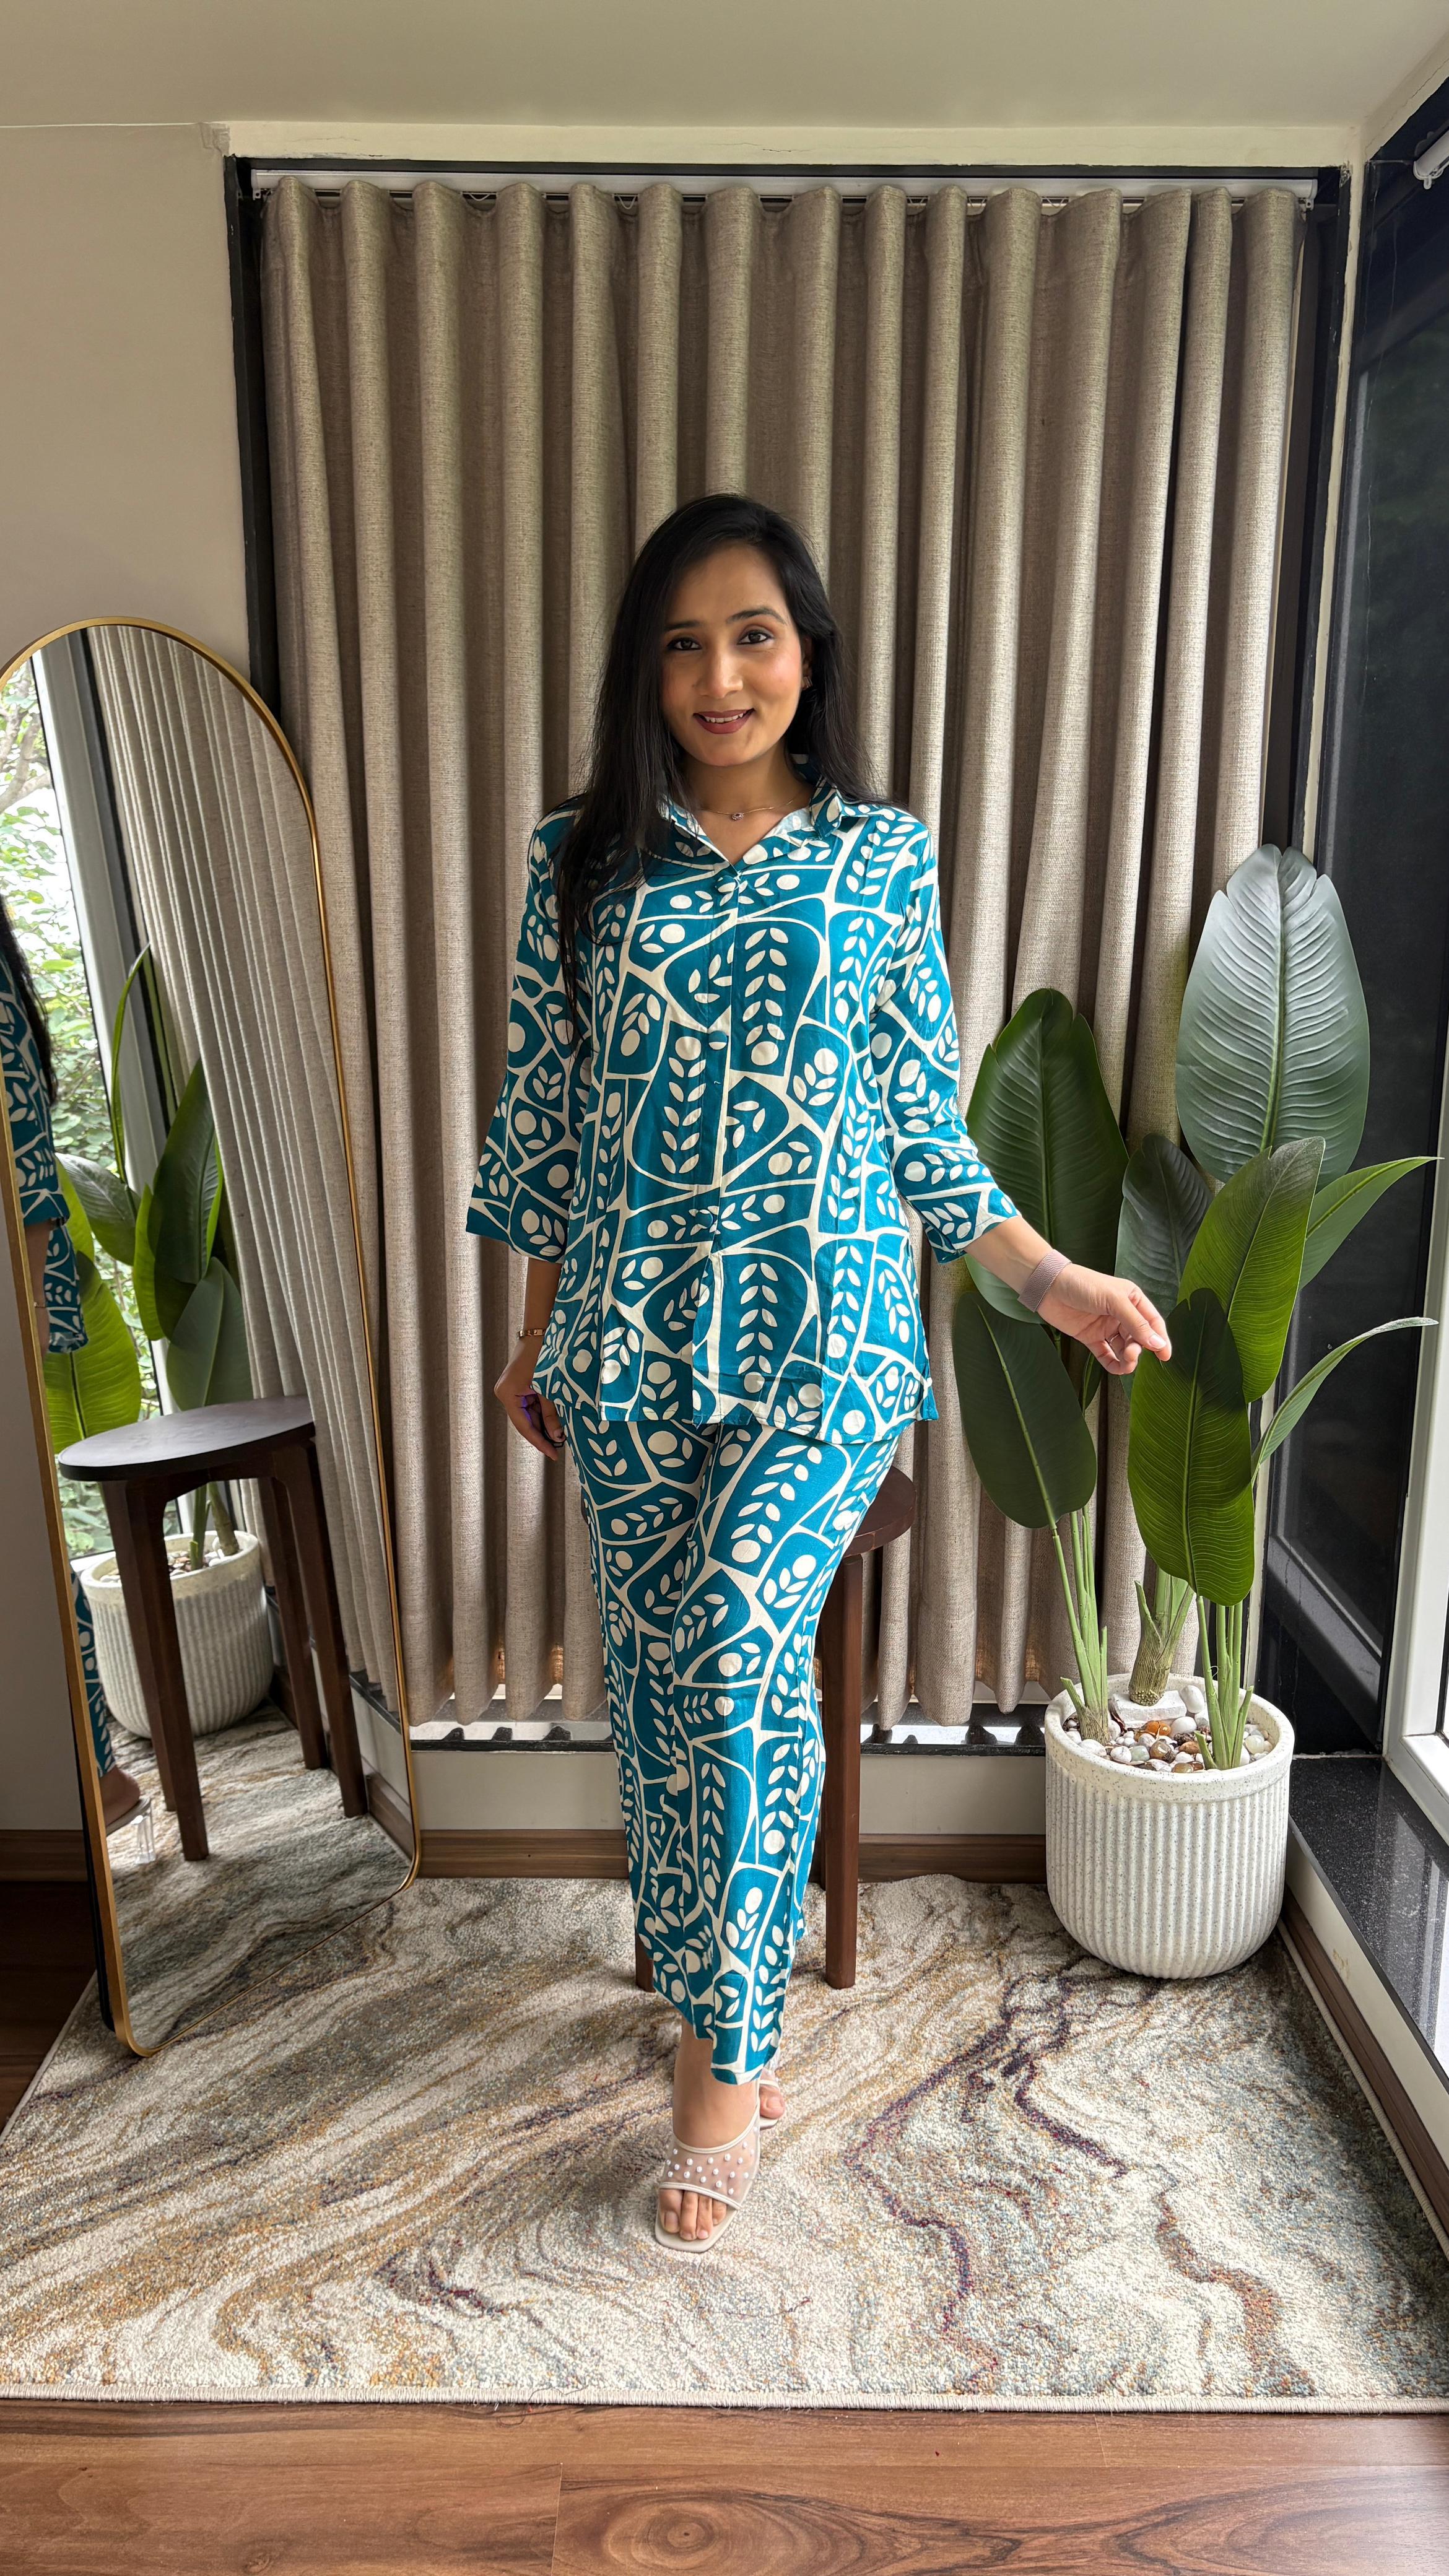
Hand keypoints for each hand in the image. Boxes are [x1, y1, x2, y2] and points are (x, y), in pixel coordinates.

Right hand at [493, 1342, 564, 1457]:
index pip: (524, 1426)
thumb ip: (552, 1413)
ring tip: (561, 1438)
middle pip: (525, 1422)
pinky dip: (544, 1414)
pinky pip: (532, 1406)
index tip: (553, 1455)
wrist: (541, 1330)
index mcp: (507, 1394)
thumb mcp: (550, 1387)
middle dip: (542, 1435)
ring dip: (544, 1425)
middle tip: (559, 1449)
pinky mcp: (519, 1386)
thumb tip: (557, 1437)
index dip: (539, 1442)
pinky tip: (556, 1423)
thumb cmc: (544, 1355)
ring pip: (529, 1415)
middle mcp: (505, 1394)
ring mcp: (511, 1390)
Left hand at [1037, 1264, 1171, 1375]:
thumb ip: (1136, 1323)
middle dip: (1139, 1350)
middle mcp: (1121, 1314)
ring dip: (1127, 1359)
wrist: (1049, 1287)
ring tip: (1125, 1364)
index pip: (1152, 1322)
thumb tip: (1157, 1343)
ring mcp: (1106, 1326)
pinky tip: (1116, 1368)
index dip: (1160, 1339)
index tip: (1164, 1356)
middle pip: (1139, 1338)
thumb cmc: (1083, 1284)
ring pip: (1124, 1348)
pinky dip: (1112, 1363)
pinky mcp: (1091, 1337)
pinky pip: (1106, 1354)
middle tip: (1132, 1355)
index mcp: (1132, 1300)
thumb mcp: (1114, 1301)